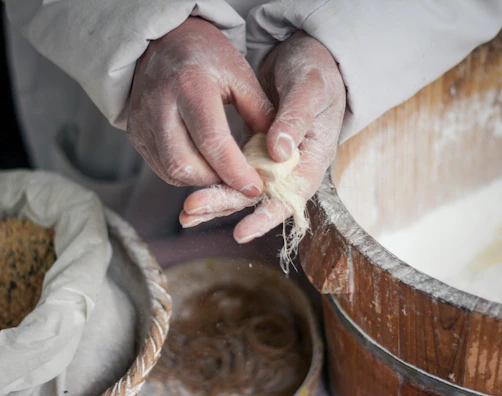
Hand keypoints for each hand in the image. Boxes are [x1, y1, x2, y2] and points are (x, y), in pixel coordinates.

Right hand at [127, 17, 273, 196]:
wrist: (164, 42)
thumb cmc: (207, 58)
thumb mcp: (240, 76)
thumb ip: (259, 113)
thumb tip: (276, 154)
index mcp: (191, 85)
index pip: (212, 141)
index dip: (235, 171)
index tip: (254, 186)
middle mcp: (160, 105)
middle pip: (185, 165)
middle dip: (216, 180)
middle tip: (237, 179)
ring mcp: (142, 121)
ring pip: (171, 172)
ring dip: (201, 180)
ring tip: (221, 170)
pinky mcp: (134, 132)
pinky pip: (161, 167)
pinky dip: (184, 174)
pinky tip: (201, 163)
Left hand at [180, 30, 345, 242]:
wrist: (306, 59)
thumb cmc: (315, 73)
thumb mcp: (311, 89)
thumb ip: (295, 119)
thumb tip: (279, 153)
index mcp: (311, 158)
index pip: (290, 196)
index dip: (266, 215)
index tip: (241, 230)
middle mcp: (289, 167)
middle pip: (257, 196)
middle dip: (225, 204)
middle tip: (192, 209)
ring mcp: (268, 161)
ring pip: (240, 187)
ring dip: (214, 200)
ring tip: (185, 213)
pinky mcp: (252, 150)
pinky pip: (231, 171)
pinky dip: (213, 181)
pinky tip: (191, 196)